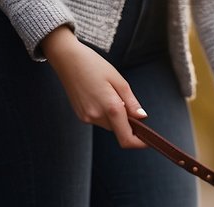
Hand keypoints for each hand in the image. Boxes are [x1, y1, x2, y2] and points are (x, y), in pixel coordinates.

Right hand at [42, 26, 146, 148]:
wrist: (66, 58)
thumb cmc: (93, 64)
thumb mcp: (119, 81)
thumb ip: (132, 103)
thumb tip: (142, 118)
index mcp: (110, 108)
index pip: (126, 139)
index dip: (139, 143)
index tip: (147, 140)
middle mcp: (97, 117)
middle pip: (120, 130)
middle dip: (127, 121)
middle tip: (124, 100)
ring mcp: (87, 118)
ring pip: (110, 125)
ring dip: (115, 116)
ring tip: (108, 93)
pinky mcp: (81, 116)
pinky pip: (100, 120)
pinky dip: (105, 113)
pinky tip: (98, 95)